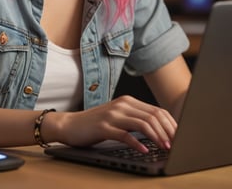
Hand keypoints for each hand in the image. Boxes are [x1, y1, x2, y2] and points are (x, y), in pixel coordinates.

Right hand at [54, 96, 176, 152]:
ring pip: (142, 123)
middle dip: (168, 131)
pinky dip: (137, 143)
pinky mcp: (104, 127)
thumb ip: (136, 120)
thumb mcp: (118, 118)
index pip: (157, 110)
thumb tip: (160, 131)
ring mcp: (113, 115)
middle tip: (176, 144)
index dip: (171, 124)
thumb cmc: (96, 124)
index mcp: (128, 101)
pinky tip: (144, 150)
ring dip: (157, 137)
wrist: (71, 124)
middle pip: (153, 116)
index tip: (179, 136)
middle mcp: (122, 105)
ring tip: (164, 147)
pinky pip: (125, 135)